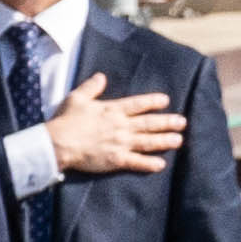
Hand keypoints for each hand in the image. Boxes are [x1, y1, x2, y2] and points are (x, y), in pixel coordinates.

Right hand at [43, 75, 185, 177]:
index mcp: (112, 110)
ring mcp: (120, 144)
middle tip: (182, 122)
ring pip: (148, 142)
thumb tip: (101, 76)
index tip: (165, 101)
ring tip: (178, 140)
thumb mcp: (76, 98)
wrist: (58, 143)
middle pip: (149, 123)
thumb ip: (91, 87)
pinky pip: (137, 162)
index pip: (138, 104)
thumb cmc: (65, 120)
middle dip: (167, 122)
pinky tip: (160, 164)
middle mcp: (121, 126)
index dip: (153, 102)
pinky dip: (149, 164)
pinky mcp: (116, 160)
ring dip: (165, 141)